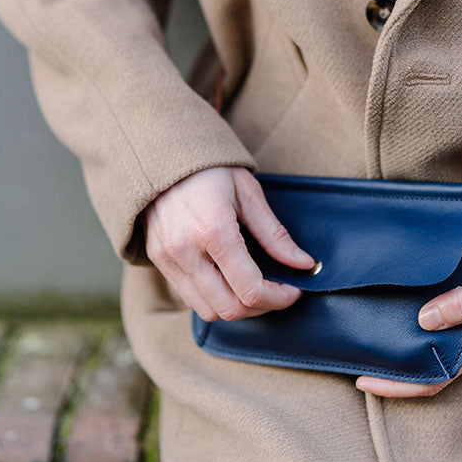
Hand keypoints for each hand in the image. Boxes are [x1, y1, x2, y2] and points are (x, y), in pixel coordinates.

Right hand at [143, 165, 316, 321]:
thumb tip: (303, 264)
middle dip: (260, 306)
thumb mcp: (249, 193)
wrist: (163, 151)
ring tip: (254, 285)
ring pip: (207, 310)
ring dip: (236, 306)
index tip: (293, 290)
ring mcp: (167, 258)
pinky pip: (189, 296)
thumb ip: (275, 235)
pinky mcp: (158, 260)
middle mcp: (185, 250)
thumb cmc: (211, 168)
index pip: (250, 289)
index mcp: (213, 231)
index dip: (279, 298)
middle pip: (229, 309)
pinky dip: (214, 296)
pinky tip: (229, 277)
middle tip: (278, 291)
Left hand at [355, 230, 461, 396]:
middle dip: (403, 370)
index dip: (400, 383)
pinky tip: (418, 321)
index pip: (438, 375)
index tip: (365, 380)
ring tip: (382, 340)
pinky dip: (437, 335)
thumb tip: (424, 322)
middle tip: (364, 360)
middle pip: (441, 368)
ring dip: (419, 352)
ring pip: (451, 352)